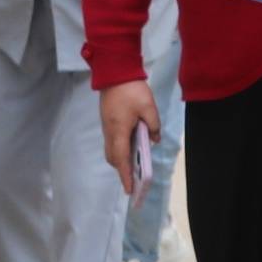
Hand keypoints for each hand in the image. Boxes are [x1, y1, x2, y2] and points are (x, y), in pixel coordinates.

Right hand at [99, 80, 158, 196]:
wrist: (114, 72)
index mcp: (119, 130)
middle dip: (122, 170)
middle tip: (134, 179)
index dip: (125, 176)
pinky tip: (132, 146)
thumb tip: (155, 139)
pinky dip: (120, 149)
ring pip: (111, 150)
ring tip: (135, 165)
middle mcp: (110, 132)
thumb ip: (154, 125)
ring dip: (121, 160)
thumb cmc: (132, 90)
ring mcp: (107, 126)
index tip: (129, 189)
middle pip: (113, 158)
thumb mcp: (149, 107)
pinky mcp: (107, 121)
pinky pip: (112, 141)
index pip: (121, 159)